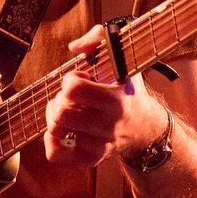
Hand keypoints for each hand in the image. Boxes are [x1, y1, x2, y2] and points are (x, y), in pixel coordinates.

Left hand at [43, 24, 166, 167]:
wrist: (145, 127)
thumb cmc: (128, 90)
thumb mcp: (123, 58)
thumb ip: (99, 38)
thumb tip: (74, 47)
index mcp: (116, 100)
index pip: (73, 89)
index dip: (71, 79)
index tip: (83, 78)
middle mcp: (108, 125)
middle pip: (61, 113)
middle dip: (60, 99)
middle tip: (73, 97)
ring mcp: (99, 144)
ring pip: (55, 130)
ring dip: (56, 116)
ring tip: (69, 110)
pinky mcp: (91, 159)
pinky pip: (55, 155)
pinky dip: (51, 142)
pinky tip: (62, 130)